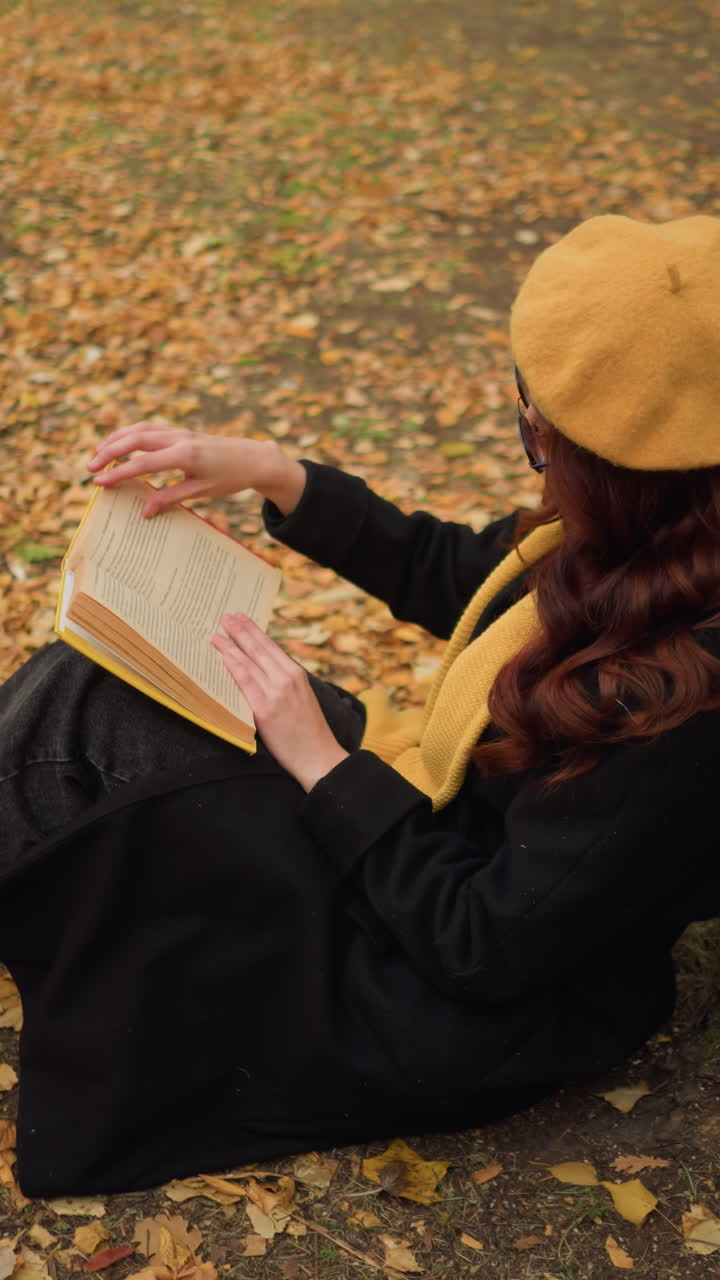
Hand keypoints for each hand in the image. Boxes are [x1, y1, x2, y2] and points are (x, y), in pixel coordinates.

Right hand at [88, 424, 304, 516]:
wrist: (253, 458)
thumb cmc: (230, 478)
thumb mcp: (201, 492)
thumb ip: (171, 499)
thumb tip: (144, 512)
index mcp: (185, 456)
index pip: (143, 463)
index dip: (118, 473)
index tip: (99, 482)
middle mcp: (179, 439)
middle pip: (135, 440)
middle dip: (109, 452)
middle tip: (90, 469)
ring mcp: (179, 432)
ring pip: (139, 429)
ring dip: (116, 439)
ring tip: (98, 454)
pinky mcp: (180, 431)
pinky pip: (149, 428)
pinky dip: (130, 434)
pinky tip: (119, 444)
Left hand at [212, 613, 348, 790]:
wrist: (319, 758)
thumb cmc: (309, 733)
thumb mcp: (301, 699)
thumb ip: (283, 684)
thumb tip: (259, 672)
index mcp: (296, 674)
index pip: (270, 647)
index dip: (253, 630)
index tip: (240, 618)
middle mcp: (287, 679)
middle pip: (259, 649)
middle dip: (240, 630)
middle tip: (224, 616)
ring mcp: (276, 693)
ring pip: (250, 662)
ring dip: (231, 645)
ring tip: (216, 633)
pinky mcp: (265, 710)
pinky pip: (246, 683)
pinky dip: (234, 667)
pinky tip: (223, 656)